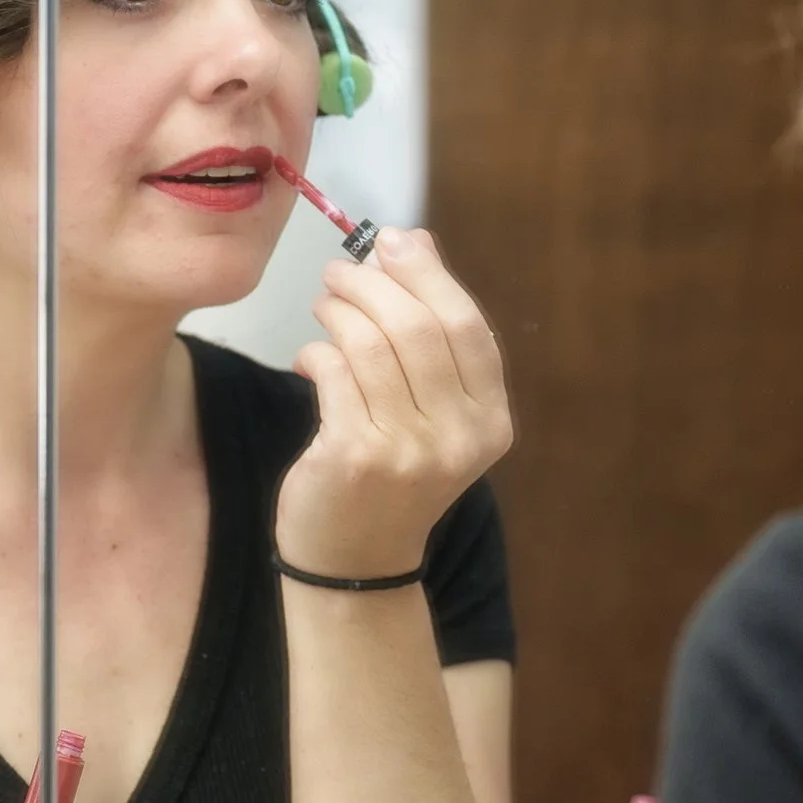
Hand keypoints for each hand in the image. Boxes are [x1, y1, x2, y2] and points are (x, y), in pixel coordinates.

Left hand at [278, 227, 513, 579]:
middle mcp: (459, 438)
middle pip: (418, 328)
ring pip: (371, 346)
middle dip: (373, 285)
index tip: (392, 242)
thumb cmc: (392, 475)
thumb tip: (415, 241)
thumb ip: (432, 336)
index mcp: (490, 422)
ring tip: (325, 307)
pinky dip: (317, 353)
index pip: (467, 326)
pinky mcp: (355, 457)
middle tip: (340, 273)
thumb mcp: (433, 413)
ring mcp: (409, 451)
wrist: (357, 561)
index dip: (428, 275)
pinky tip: (311, 358)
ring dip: (340, 312)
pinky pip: (334, 374)